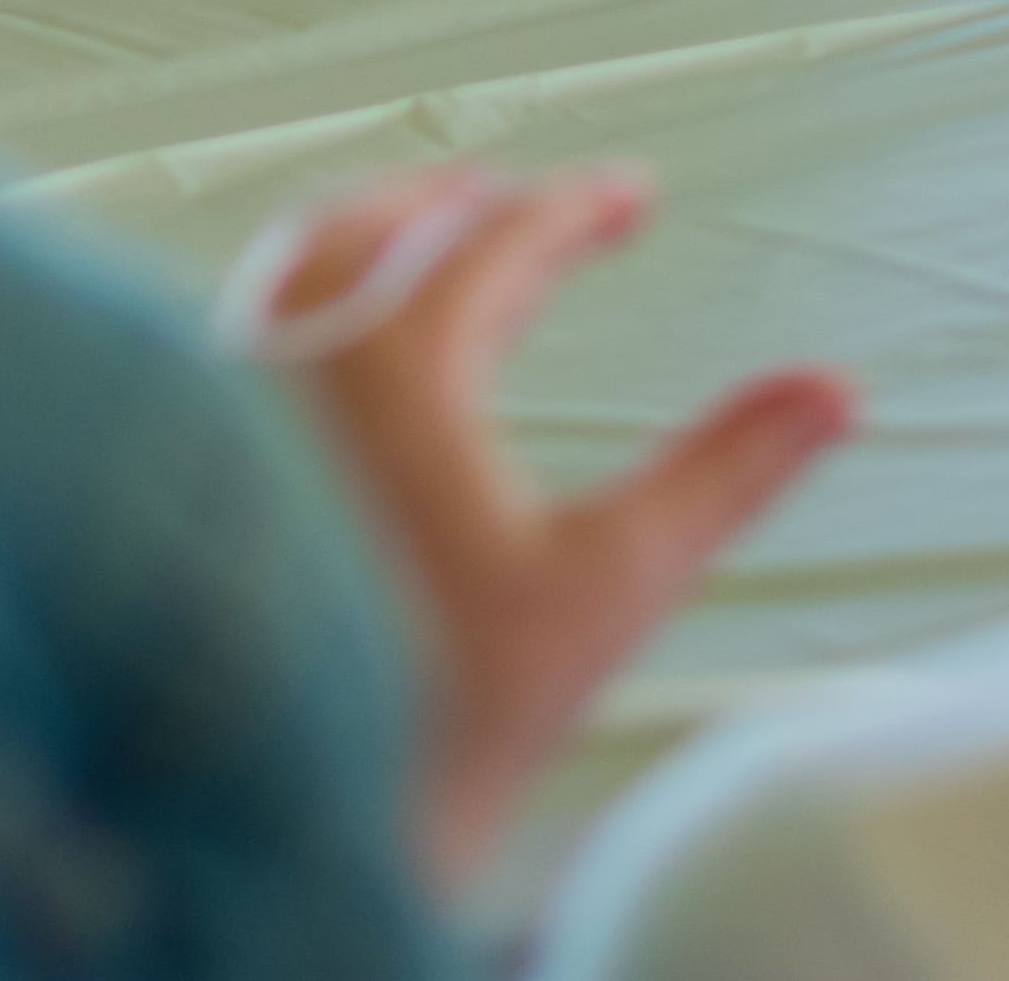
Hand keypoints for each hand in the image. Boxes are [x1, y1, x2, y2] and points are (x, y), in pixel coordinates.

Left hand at [227, 163, 860, 890]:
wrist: (283, 813)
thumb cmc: (434, 716)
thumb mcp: (610, 586)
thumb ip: (725, 474)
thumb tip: (832, 394)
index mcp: (391, 365)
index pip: (495, 238)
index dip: (576, 208)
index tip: (628, 195)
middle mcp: (282, 360)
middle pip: (371, 225)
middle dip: (457, 200)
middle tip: (523, 200)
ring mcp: (215, 408)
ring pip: (286, 269)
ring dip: (365, 237)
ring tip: (417, 246)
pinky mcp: (176, 465)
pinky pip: (239, 331)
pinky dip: (299, 302)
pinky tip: (322, 361)